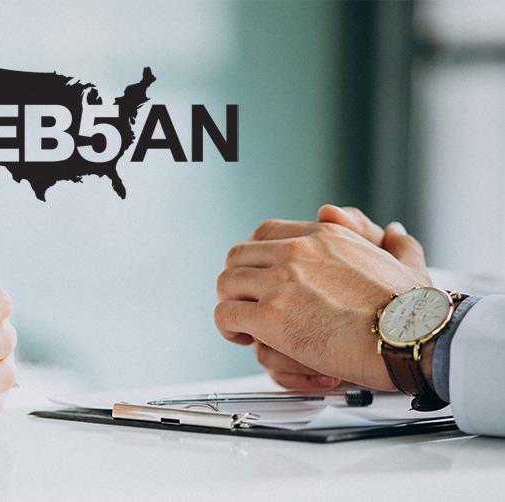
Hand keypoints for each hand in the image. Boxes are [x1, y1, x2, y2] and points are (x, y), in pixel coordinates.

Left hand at [215, 216, 430, 389]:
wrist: (409, 337)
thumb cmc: (410, 310)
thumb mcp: (404, 263)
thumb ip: (395, 244)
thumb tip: (392, 230)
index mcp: (324, 235)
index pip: (266, 233)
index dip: (255, 258)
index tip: (258, 277)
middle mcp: (297, 251)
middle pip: (238, 255)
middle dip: (238, 281)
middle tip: (246, 302)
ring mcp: (281, 282)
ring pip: (226, 283)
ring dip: (230, 304)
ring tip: (244, 324)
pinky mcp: (271, 316)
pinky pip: (226, 314)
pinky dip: (228, 327)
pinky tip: (242, 337)